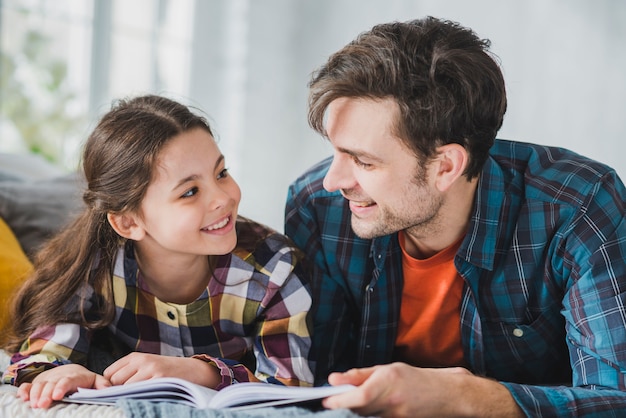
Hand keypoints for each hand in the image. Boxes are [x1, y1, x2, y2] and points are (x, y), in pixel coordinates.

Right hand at [17, 363, 110, 408]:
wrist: (71, 371)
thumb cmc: (83, 380)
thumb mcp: (94, 380)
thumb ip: (102, 384)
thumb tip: (109, 388)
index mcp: (75, 376)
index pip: (68, 380)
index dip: (62, 387)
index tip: (58, 395)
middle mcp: (59, 376)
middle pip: (51, 384)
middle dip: (46, 394)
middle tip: (43, 404)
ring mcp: (47, 379)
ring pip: (39, 385)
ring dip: (35, 395)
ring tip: (34, 405)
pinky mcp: (38, 383)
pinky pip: (28, 385)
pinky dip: (24, 390)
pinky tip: (22, 398)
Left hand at [103, 352, 220, 387]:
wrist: (194, 371)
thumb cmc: (167, 371)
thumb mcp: (147, 366)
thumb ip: (129, 373)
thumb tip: (107, 388)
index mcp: (136, 356)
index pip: (109, 372)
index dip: (111, 384)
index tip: (119, 390)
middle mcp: (142, 360)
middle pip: (115, 380)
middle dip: (118, 390)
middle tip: (129, 395)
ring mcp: (151, 369)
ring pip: (126, 388)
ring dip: (128, 395)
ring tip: (139, 396)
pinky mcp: (159, 378)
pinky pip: (139, 392)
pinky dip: (139, 397)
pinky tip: (147, 396)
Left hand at [323, 362, 522, 417]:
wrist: (450, 396)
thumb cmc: (419, 378)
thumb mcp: (389, 368)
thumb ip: (360, 374)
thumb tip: (334, 378)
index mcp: (388, 381)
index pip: (357, 395)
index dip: (338, 400)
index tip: (324, 400)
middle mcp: (391, 400)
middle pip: (358, 409)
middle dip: (342, 406)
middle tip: (331, 402)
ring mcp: (396, 416)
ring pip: (366, 417)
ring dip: (354, 412)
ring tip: (347, 405)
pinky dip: (368, 416)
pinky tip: (366, 411)